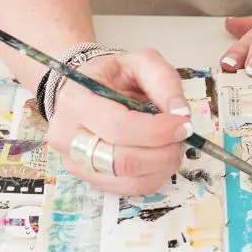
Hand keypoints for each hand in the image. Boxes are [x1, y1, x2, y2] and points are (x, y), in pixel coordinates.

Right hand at [48, 50, 192, 196]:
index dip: (158, 131)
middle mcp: (68, 137)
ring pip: (127, 181)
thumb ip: (163, 80)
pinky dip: (153, 177)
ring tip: (172, 147)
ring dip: (162, 168)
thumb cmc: (111, 76)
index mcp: (76, 102)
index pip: (119, 127)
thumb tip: (181, 113)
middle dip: (163, 153)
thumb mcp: (139, 61)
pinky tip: (159, 158)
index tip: (183, 125)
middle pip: (123, 161)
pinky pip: (128, 190)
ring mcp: (75, 163)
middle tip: (182, 137)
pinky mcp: (89, 180)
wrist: (83, 90)